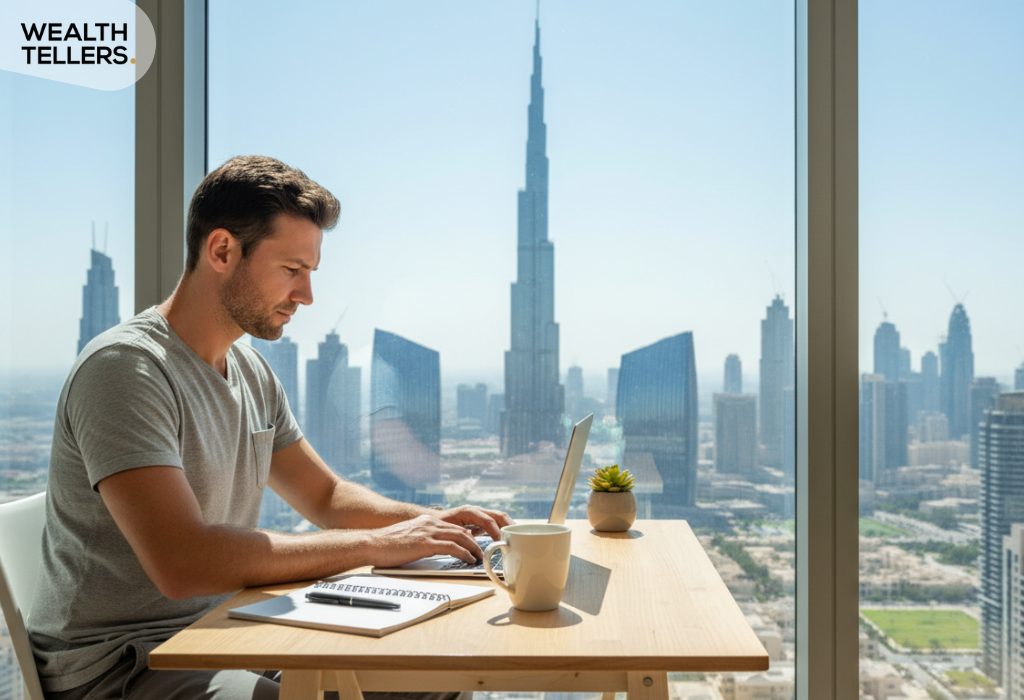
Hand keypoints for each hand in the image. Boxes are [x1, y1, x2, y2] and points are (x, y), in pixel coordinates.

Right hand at [367, 514, 485, 566]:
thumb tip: (434, 549)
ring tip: (480, 557)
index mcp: (427, 521)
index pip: (455, 526)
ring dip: (474, 548)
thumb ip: (423, 539)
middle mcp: (430, 523)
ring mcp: (428, 532)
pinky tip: (468, 560)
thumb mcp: (410, 537)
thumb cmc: (387, 545)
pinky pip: (452, 547)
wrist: (371, 543)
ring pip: (461, 536)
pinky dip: (464, 553)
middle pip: (462, 530)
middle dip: (477, 541)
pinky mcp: (425, 543)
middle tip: (484, 552)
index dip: (469, 535)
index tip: (477, 544)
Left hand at [434, 505, 513, 541]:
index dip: (496, 531)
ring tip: (518, 538)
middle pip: (499, 515)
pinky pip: (496, 523)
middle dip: (510, 525)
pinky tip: (509, 538)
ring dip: (509, 527)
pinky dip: (503, 529)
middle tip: (518, 537)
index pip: (487, 520)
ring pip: (499, 518)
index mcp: (469, 512)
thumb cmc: (439, 526)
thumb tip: (474, 546)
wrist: (433, 520)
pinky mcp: (481, 521)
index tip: (502, 542)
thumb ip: (462, 537)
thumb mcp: (449, 531)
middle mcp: (477, 511)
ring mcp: (480, 515)